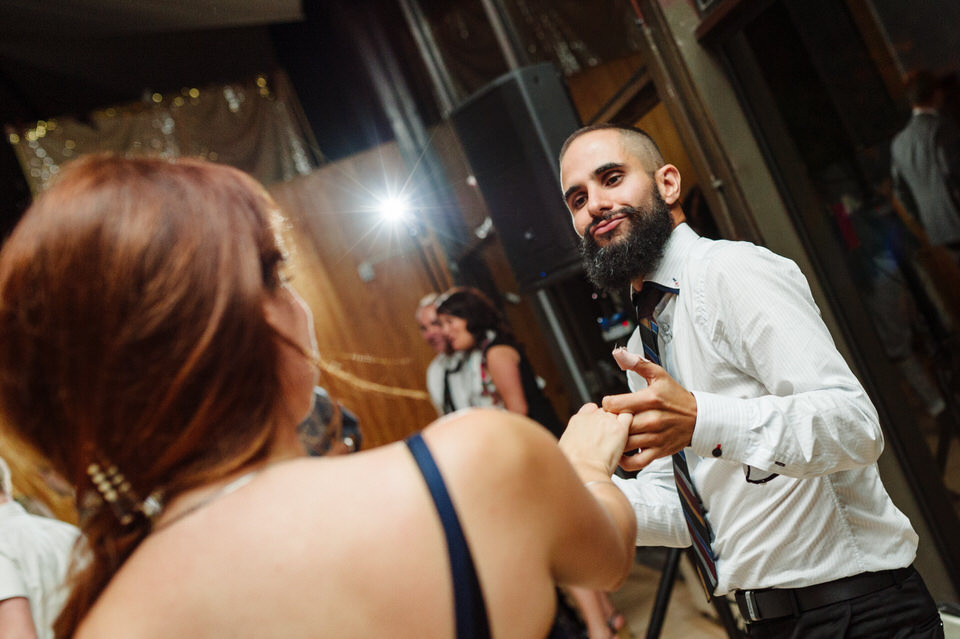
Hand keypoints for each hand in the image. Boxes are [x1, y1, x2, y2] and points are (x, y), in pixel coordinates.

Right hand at [558, 403, 631, 479]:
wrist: (584, 471)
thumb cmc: (575, 466)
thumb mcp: (566, 449)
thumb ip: (573, 440)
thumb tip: (577, 446)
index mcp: (578, 421)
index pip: (590, 409)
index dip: (596, 417)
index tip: (598, 426)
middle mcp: (592, 417)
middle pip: (605, 411)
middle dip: (608, 421)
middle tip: (610, 436)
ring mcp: (607, 421)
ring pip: (617, 413)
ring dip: (620, 422)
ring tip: (620, 437)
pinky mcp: (620, 428)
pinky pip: (628, 416)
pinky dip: (630, 421)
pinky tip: (629, 432)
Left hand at [605, 347, 696, 470]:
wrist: (698, 418)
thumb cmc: (675, 397)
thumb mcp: (659, 375)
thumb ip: (638, 364)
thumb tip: (619, 354)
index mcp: (651, 399)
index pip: (615, 404)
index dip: (606, 405)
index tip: (609, 405)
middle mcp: (653, 419)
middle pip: (619, 425)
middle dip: (609, 423)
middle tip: (607, 421)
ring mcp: (656, 437)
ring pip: (626, 443)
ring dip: (615, 440)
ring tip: (613, 435)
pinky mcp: (659, 452)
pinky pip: (637, 462)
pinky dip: (625, 460)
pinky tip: (621, 452)